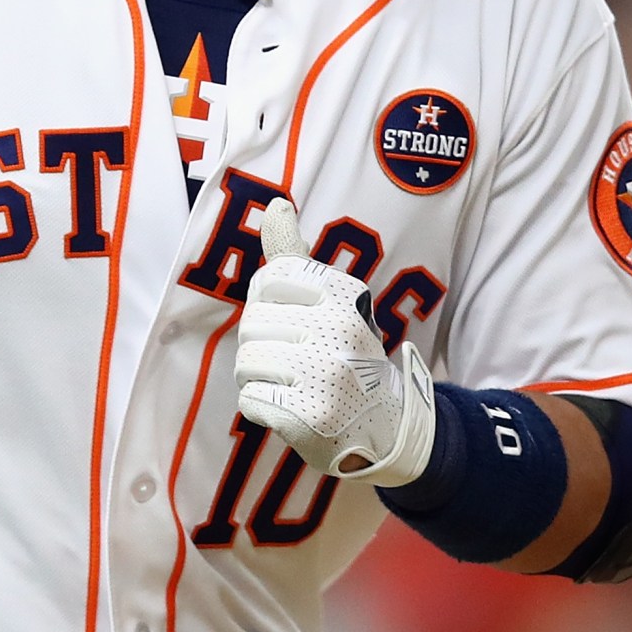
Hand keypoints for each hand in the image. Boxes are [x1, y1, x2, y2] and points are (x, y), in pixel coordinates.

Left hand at [234, 197, 435, 484]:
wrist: (385, 427)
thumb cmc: (343, 354)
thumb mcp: (330, 300)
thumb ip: (294, 255)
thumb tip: (274, 204)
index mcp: (346, 294)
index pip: (268, 280)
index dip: (271, 304)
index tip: (301, 320)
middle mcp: (340, 329)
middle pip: (251, 323)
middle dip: (263, 344)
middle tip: (301, 361)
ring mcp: (327, 373)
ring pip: (246, 361)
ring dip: (260, 377)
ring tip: (297, 385)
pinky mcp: (310, 415)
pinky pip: (249, 399)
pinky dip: (262, 408)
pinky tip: (294, 410)